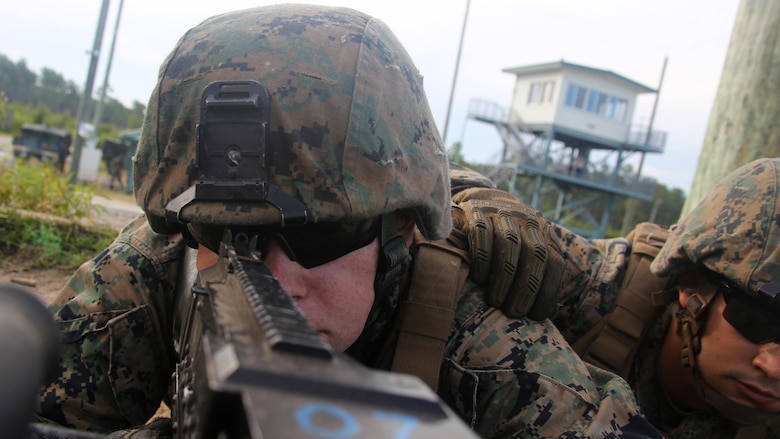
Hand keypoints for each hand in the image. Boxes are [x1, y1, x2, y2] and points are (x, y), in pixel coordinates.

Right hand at [452, 187, 564, 319]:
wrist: (480, 199)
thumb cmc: (502, 239)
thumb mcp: (524, 248)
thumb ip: (534, 272)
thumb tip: (543, 314)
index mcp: (543, 232)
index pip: (553, 262)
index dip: (547, 291)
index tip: (537, 317)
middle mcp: (526, 219)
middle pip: (534, 254)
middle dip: (525, 287)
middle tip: (513, 313)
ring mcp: (502, 212)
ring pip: (509, 244)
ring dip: (503, 277)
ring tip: (495, 301)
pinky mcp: (477, 209)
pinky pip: (482, 233)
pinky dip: (482, 258)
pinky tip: (479, 278)